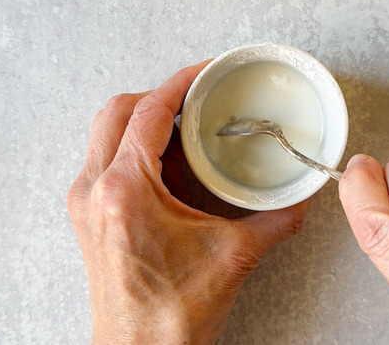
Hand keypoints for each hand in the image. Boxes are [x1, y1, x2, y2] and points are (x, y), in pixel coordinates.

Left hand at [67, 61, 308, 344]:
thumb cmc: (170, 317)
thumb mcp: (235, 256)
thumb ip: (277, 218)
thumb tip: (301, 195)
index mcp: (125, 190)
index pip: (150, 112)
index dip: (181, 82)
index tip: (205, 71)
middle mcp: (95, 190)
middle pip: (117, 111)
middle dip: (159, 96)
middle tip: (197, 96)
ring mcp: (86, 203)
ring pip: (106, 133)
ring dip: (143, 120)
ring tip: (184, 125)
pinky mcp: (89, 217)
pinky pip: (106, 160)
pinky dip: (134, 147)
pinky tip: (167, 162)